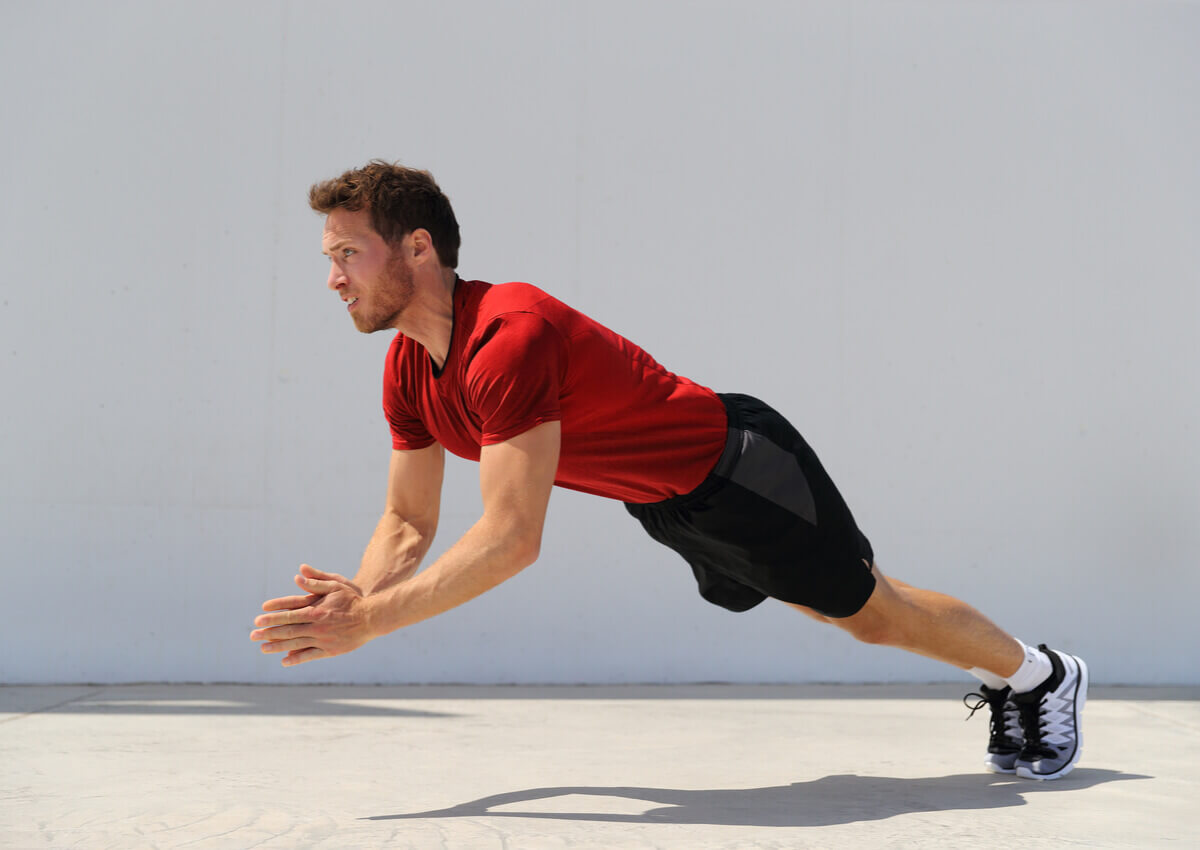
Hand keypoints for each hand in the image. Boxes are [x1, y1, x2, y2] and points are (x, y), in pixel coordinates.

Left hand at [250, 564, 374, 665]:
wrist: (371, 618)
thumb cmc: (353, 599)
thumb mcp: (335, 585)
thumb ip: (315, 582)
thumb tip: (298, 575)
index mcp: (316, 611)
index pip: (288, 615)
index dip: (271, 619)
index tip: (257, 621)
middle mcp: (316, 627)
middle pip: (287, 631)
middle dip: (268, 634)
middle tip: (252, 636)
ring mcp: (323, 640)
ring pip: (295, 645)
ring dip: (277, 647)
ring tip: (262, 648)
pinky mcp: (330, 650)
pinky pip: (309, 656)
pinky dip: (296, 659)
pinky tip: (284, 661)